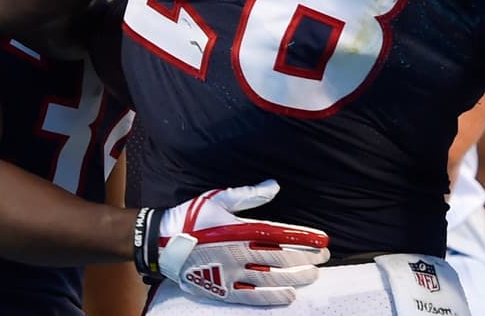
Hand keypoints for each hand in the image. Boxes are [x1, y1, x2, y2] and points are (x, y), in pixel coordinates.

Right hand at [135, 180, 328, 305]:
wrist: (159, 243)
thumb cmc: (191, 218)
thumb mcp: (218, 198)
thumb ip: (248, 195)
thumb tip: (274, 186)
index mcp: (240, 229)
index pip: (280, 234)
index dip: (304, 238)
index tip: (323, 239)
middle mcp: (239, 252)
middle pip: (281, 258)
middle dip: (306, 258)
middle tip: (325, 257)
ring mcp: (231, 273)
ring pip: (271, 278)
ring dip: (295, 277)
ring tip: (314, 276)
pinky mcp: (221, 289)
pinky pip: (251, 296)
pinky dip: (272, 297)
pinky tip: (289, 296)